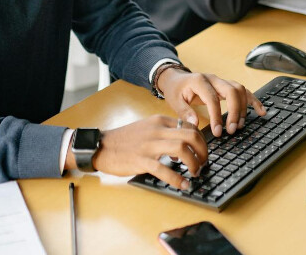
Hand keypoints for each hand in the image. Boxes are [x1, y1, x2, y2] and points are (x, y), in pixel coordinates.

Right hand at [82, 116, 208, 189]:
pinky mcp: (141, 160)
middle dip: (202, 151)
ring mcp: (149, 144)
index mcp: (159, 121)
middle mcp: (157, 130)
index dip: (201, 141)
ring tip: (195, 173)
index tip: (202, 152)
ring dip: (194, 163)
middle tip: (203, 163)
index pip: (189, 126)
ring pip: (181, 149)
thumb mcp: (147, 128)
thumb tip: (183, 148)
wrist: (102, 146)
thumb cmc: (125, 139)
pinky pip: (164, 169)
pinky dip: (177, 179)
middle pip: (190, 135)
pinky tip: (183, 185)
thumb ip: (164, 133)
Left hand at [156, 68, 265, 137]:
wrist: (176, 79)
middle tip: (232, 130)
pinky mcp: (226, 86)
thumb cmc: (176, 90)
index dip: (217, 116)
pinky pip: (243, 91)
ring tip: (239, 126)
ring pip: (239, 90)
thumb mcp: (174, 101)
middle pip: (232, 91)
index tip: (217, 132)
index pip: (213, 98)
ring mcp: (221, 81)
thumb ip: (184, 112)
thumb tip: (195, 124)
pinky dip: (253, 100)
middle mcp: (213, 78)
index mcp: (199, 81)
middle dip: (235, 112)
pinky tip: (261, 111)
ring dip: (243, 108)